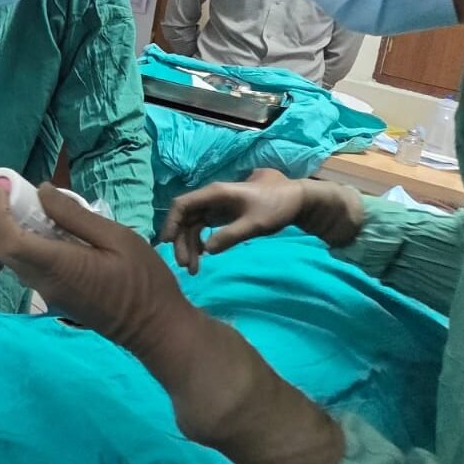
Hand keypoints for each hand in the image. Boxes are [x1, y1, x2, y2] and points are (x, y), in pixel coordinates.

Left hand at [0, 180, 344, 463]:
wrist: (157, 328)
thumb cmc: (144, 281)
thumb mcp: (117, 238)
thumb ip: (74, 216)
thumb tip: (42, 192)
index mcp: (57, 266)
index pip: (6, 237)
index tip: (2, 184)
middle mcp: (43, 282)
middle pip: (0, 248)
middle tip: (12, 190)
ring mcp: (48, 293)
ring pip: (12, 258)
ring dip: (11, 228)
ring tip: (32, 203)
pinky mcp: (56, 297)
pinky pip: (28, 266)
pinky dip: (26, 242)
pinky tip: (50, 227)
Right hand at [160, 169, 363, 273]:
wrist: (296, 199)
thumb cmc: (276, 207)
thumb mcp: (255, 224)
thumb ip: (230, 236)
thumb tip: (207, 251)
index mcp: (215, 193)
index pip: (182, 205)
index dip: (171, 223)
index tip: (166, 244)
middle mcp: (212, 198)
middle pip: (186, 219)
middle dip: (181, 242)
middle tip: (186, 267)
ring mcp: (217, 206)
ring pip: (194, 226)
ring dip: (190, 246)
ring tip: (194, 270)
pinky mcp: (223, 214)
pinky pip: (204, 228)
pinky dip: (200, 242)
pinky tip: (203, 256)